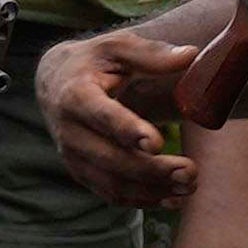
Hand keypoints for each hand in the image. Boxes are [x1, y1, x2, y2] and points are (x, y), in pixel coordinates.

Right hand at [37, 26, 206, 208]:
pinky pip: (112, 194)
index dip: (128, 130)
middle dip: (152, 170)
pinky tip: (173, 199)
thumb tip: (191, 55)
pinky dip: (143, 200)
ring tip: (188, 187)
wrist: (56, 83)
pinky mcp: (82, 173)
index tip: (156, 142)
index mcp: (76, 95)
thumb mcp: (118, 47)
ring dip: (152, 190)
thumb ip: (152, 53)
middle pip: (111, 159)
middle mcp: (70, 131)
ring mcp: (74, 156)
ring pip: (112, 184)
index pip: (102, 116)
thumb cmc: (94, 61)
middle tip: (190, 172)